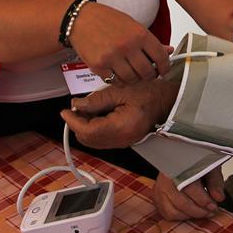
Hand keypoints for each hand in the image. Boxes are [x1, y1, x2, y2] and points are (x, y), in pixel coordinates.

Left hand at [60, 80, 178, 148]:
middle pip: (88, 140)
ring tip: (88, 109)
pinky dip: (95, 130)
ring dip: (85, 127)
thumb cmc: (149, 92)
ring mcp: (124, 143)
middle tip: (77, 108)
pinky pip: (102, 140)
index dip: (73, 122)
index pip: (88, 131)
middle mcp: (122, 140)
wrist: (166, 100)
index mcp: (122, 127)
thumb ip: (97, 100)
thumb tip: (77, 105)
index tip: (65, 111)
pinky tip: (98, 115)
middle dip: (78, 125)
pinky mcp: (124, 141)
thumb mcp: (120, 90)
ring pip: (94, 142)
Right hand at [70, 2, 170, 82]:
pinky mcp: (99, 66)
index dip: (165, 68)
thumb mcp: (133, 26)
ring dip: (134, 79)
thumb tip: (168, 51)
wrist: (80, 19)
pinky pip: (115, 81)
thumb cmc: (107, 20)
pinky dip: (118, 80)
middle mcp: (128, 46)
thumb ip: (150, 41)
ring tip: (131, 72)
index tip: (163, 70)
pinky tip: (117, 72)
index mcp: (140, 34)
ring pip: (132, 80)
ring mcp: (113, 57)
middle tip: (147, 73)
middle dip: (150, 76)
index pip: (161, 57)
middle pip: (147, 73)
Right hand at [153, 169, 224, 220]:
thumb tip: (219, 198)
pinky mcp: (156, 196)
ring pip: (173, 211)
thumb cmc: (196, 162)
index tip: (214, 206)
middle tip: (210, 211)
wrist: (181, 156)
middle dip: (199, 211)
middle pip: (181, 203)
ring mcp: (159, 187)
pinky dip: (179, 216)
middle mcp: (165, 177)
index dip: (204, 201)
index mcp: (179, 166)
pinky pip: (166, 213)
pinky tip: (189, 212)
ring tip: (201, 212)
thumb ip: (215, 182)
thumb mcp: (209, 166)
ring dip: (190, 216)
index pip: (190, 188)